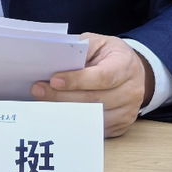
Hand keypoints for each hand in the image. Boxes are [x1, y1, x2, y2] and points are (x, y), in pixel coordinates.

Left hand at [30, 33, 152, 137]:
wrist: (132, 71)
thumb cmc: (109, 55)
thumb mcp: (97, 42)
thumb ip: (79, 50)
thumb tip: (55, 61)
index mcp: (125, 65)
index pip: (102, 76)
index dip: (77, 80)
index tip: (54, 80)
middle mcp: (131, 90)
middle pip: (94, 100)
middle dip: (63, 96)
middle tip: (39, 90)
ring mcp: (128, 111)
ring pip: (93, 117)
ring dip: (66, 111)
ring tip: (44, 103)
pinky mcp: (121, 126)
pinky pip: (95, 128)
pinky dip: (75, 122)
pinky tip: (59, 114)